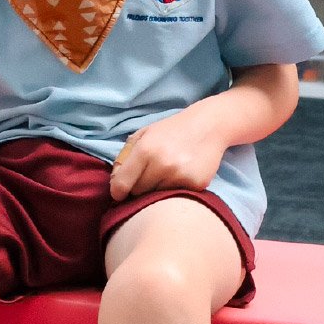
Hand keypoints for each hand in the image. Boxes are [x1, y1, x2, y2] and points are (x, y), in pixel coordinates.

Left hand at [110, 107, 226, 200]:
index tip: (119, 193)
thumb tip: (115, 183)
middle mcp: (162, 164)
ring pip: (156, 196)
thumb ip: (125, 157)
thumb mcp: (143, 135)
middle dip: (138, 187)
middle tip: (148, 176)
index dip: (117, 191)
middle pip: (138, 192)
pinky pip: (176, 196)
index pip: (122, 184)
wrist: (209, 126)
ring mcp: (180, 176)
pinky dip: (175, 190)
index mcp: (145, 150)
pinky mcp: (197, 185)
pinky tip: (180, 175)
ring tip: (166, 174)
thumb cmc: (171, 131)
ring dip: (157, 189)